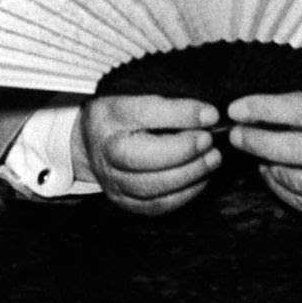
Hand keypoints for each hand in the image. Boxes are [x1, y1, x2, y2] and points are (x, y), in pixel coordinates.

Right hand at [78, 94, 220, 215]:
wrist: (88, 143)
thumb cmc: (121, 116)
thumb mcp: (134, 97)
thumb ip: (167, 106)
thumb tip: (208, 116)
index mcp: (108, 116)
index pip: (145, 113)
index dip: (182, 114)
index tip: (211, 115)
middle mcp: (105, 150)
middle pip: (143, 157)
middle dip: (183, 150)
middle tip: (209, 141)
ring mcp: (111, 179)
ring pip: (151, 186)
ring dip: (189, 174)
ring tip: (212, 160)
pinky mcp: (122, 200)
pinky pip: (156, 205)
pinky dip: (183, 194)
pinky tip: (201, 179)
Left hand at [226, 91, 301, 224]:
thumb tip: (261, 110)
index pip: (300, 111)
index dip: (264, 109)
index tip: (236, 108)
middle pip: (294, 151)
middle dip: (257, 141)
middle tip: (235, 134)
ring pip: (296, 181)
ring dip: (269, 166)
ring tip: (257, 151)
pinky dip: (284, 189)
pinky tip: (275, 173)